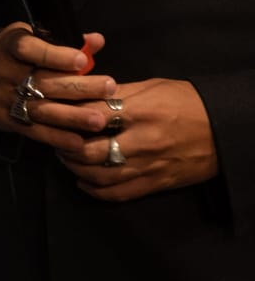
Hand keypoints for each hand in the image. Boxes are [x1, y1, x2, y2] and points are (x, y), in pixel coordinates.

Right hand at [0, 23, 115, 153]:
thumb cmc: (13, 56)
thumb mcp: (30, 39)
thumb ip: (62, 42)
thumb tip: (97, 41)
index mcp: (9, 47)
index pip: (29, 49)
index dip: (55, 56)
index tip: (83, 61)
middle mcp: (3, 72)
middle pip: (43, 81)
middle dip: (79, 86)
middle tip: (109, 88)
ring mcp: (2, 98)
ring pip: (41, 109)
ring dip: (72, 116)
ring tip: (100, 120)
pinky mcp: (4, 120)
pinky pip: (33, 130)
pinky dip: (56, 137)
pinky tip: (78, 142)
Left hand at [58, 78, 219, 200]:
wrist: (227, 129)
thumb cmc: (188, 102)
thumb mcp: (152, 87)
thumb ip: (118, 93)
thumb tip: (85, 95)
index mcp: (140, 111)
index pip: (90, 115)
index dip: (66, 115)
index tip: (53, 112)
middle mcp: (142, 141)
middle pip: (89, 150)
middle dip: (65, 146)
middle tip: (56, 139)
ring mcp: (150, 166)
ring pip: (100, 176)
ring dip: (76, 168)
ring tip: (66, 157)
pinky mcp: (157, 184)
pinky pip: (119, 193)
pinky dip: (95, 190)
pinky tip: (83, 181)